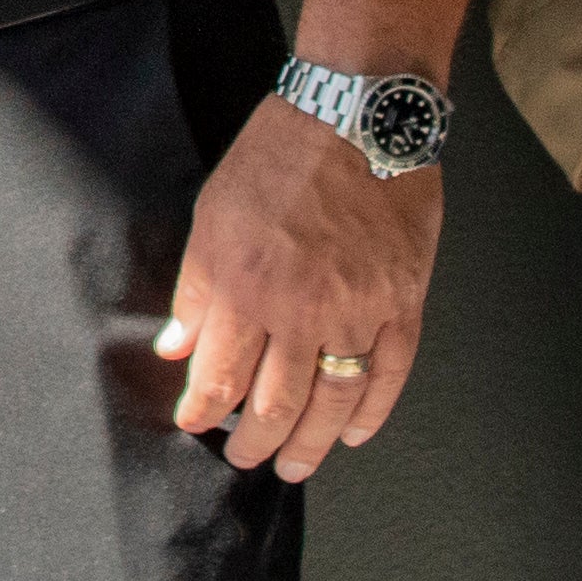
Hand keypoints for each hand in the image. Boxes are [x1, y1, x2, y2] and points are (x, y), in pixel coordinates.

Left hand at [154, 98, 441, 477]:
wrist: (357, 115)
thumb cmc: (279, 154)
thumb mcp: (214, 214)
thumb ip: (197, 290)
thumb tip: (177, 347)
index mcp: (247, 285)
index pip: (220, 377)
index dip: (204, 412)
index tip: (195, 425)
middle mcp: (303, 308)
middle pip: (277, 404)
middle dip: (255, 442)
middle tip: (245, 458)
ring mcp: (360, 310)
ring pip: (334, 403)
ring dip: (311, 444)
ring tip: (294, 465)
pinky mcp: (403, 302)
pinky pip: (389, 375)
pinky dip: (372, 413)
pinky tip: (355, 434)